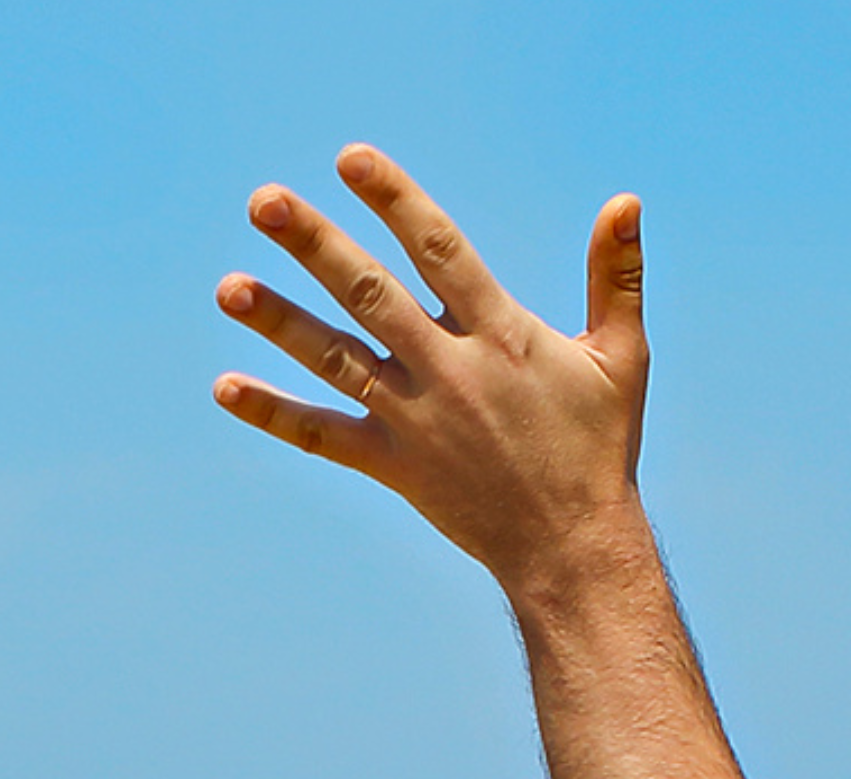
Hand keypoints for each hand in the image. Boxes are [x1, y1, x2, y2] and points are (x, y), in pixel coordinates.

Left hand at [213, 147, 651, 590]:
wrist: (571, 547)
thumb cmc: (598, 445)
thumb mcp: (621, 357)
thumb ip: (616, 276)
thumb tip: (626, 201)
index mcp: (501, 333)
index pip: (439, 249)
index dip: (395, 200)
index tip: (350, 159)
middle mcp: (450, 369)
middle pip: (369, 293)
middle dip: (315, 245)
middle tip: (263, 201)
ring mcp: (415, 419)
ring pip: (335, 358)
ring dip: (279, 321)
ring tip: (227, 286)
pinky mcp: (393, 465)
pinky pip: (323, 435)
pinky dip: (274, 413)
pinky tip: (224, 387)